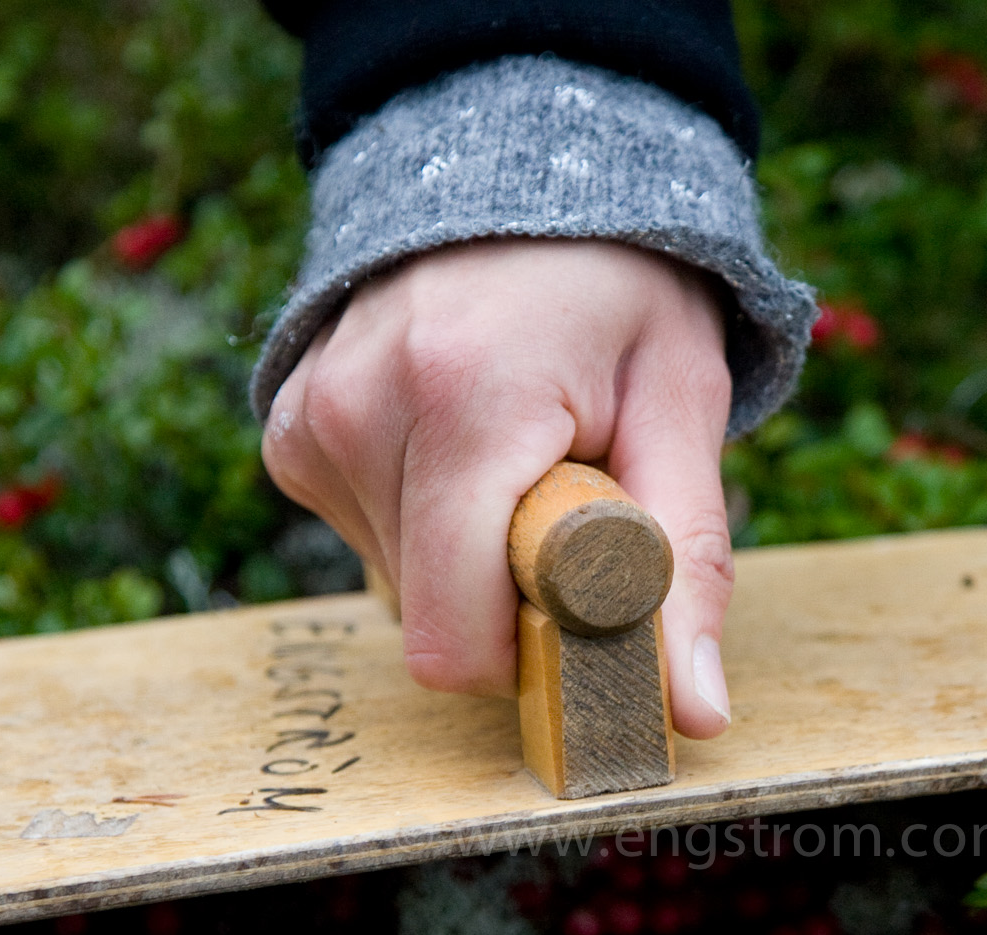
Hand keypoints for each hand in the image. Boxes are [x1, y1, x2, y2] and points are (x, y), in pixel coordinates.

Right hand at [262, 240, 735, 737]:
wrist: (525, 167)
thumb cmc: (622, 290)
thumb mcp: (683, 409)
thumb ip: (686, 567)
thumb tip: (696, 714)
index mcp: (464, 402)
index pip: (457, 638)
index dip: (534, 653)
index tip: (592, 595)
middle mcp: (361, 410)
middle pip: (433, 619)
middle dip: (512, 595)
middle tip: (568, 501)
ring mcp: (310, 419)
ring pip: (398, 587)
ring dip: (471, 557)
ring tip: (517, 455)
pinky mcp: (290, 430)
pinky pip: (365, 537)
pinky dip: (424, 521)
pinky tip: (463, 445)